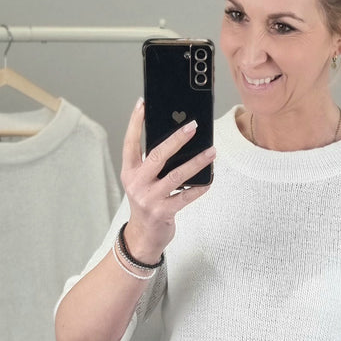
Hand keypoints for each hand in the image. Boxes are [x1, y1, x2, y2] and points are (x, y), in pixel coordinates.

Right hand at [120, 99, 215, 260]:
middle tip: (193, 126)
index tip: (143, 103)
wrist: (142, 237)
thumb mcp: (141, 182)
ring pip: (177, 175)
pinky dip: (199, 187)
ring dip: (197, 162)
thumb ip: (152, 165)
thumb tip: (177, 142)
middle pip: (158, 155)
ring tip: (211, 151)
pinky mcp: (163, 212)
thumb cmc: (146, 203)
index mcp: (129, 172)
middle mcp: (137, 183)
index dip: (135, 123)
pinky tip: (210, 179)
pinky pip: (186, 196)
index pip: (130, 143)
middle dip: (177, 139)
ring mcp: (149, 198)